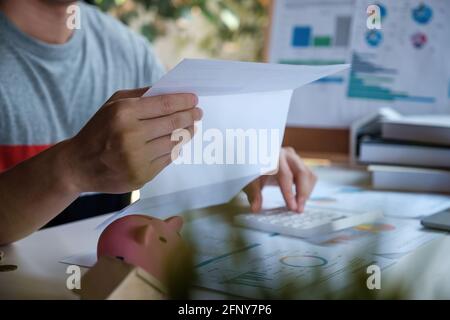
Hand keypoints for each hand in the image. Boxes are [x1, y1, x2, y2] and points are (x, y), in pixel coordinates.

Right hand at [66, 87, 201, 192]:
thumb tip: (172, 91)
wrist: (78, 165)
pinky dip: (175, 149)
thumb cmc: (99, 130)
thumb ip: (141, 96)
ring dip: (187, 133)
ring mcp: (136, 158)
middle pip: (173, 123)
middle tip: (198, 113)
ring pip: (174, 142)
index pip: (164, 104)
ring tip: (191, 127)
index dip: (183, 101)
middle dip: (190, 116)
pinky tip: (176, 142)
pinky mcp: (141, 175)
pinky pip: (167, 159)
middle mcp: (131, 135)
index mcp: (124, 113)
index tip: (194, 99)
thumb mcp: (113, 105)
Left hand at [244, 147, 316, 212]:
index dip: (289, 192)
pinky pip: (310, 176)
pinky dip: (307, 189)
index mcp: (274, 157)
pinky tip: (300, 199)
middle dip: (302, 193)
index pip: (285, 175)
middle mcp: (287, 155)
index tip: (292, 207)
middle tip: (299, 210)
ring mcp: (296, 158)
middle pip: (302, 173)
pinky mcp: (301, 163)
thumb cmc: (254, 171)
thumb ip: (254, 195)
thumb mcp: (251, 182)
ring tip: (299, 206)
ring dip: (306, 192)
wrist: (257, 160)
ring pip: (309, 175)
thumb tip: (255, 209)